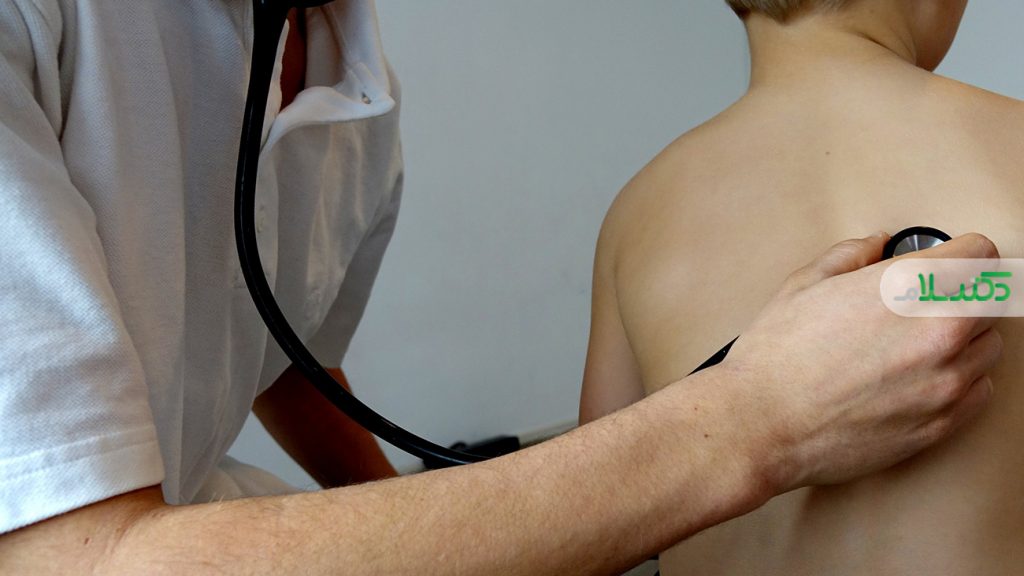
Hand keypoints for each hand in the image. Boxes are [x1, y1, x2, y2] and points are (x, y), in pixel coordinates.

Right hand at [718, 232, 1002, 491]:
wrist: (760, 424)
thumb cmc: (774, 360)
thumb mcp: (802, 285)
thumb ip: (850, 256)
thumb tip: (875, 245)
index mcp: (906, 287)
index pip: (980, 253)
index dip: (960, 253)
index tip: (949, 262)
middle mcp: (937, 332)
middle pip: (991, 299)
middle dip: (962, 295)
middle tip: (925, 303)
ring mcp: (945, 382)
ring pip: (988, 347)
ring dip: (964, 340)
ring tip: (917, 345)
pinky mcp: (940, 424)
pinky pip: (980, 391)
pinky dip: (960, 381)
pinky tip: (921, 377)